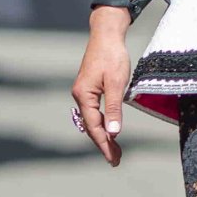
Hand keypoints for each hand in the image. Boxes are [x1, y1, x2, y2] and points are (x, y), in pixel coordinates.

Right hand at [72, 6, 131, 165]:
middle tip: (115, 161)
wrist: (106, 35)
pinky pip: (94, 112)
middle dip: (104, 144)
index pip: (94, 127)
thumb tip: (113, 133)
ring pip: (92, 120)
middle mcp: (80, 96)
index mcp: (83, 96)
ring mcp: (83, 92)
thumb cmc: (112, 56)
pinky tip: (109, 130)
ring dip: (103, 135)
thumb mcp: (116, 84)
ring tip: (114, 150)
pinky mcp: (89, 88)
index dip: (104, 144)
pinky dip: (102, 123)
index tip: (113, 159)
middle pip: (91, 126)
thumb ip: (114, 109)